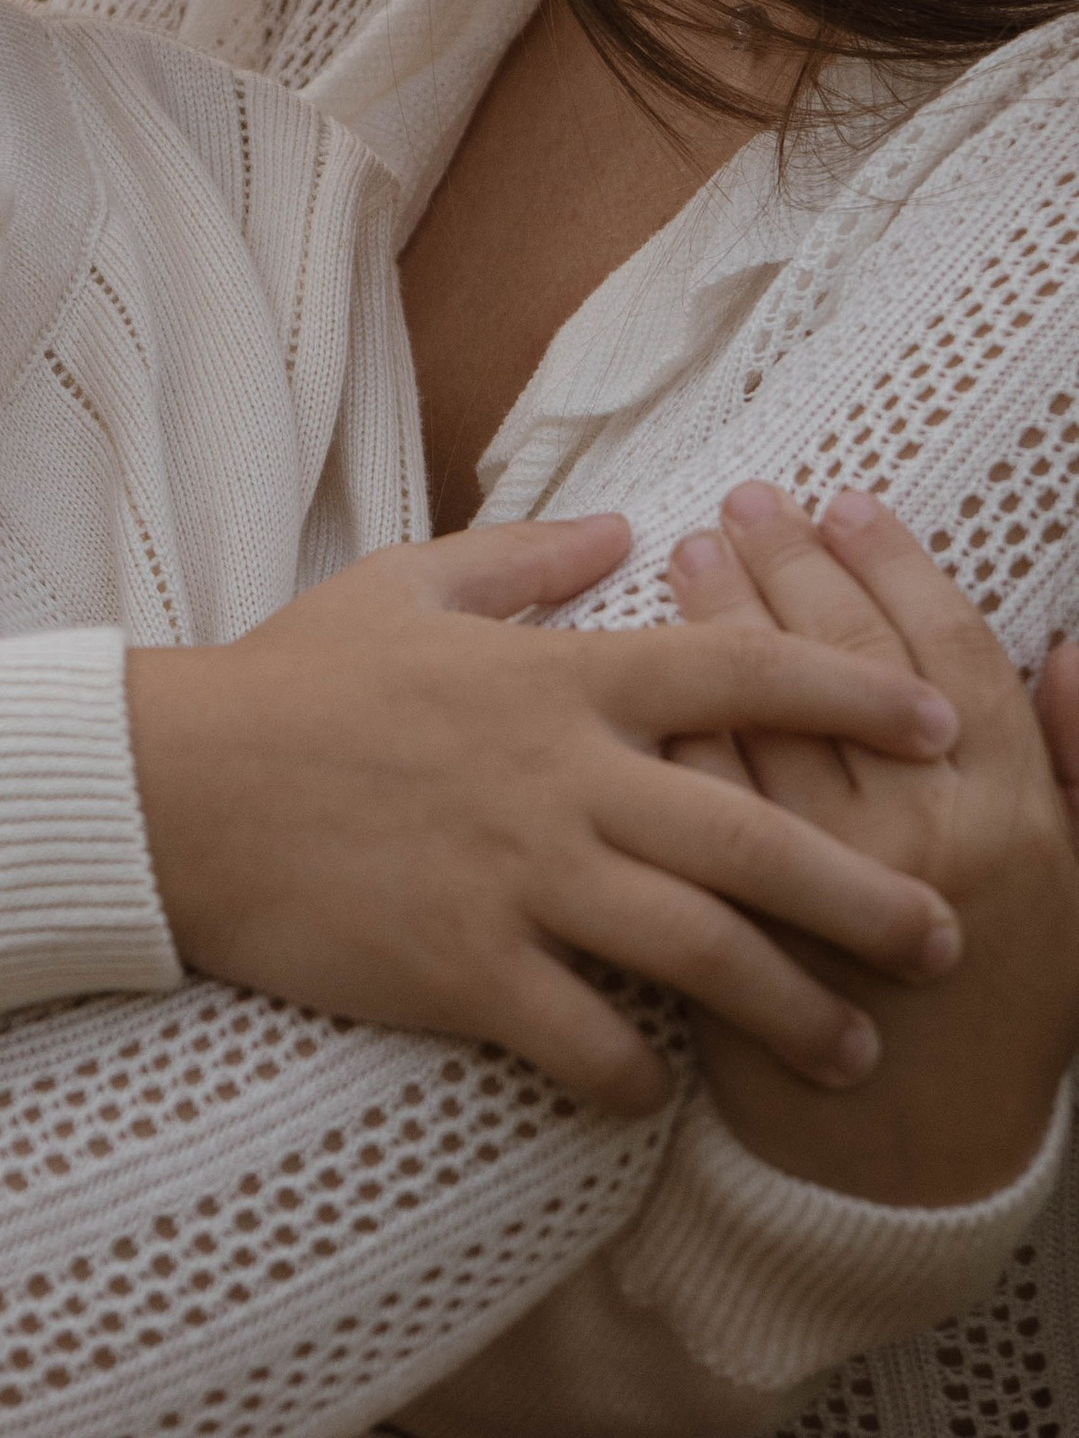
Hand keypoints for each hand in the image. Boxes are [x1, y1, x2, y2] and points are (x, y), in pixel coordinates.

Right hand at [126, 512, 963, 1117]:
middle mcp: (557, 777)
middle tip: (943, 933)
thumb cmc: (292, 678)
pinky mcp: (461, 966)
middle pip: (751, 837)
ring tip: (854, 1050)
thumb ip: (528, 558)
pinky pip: (584, 1037)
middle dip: (865, 891)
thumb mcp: (408, 584)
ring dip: (791, 1007)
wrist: (176, 782)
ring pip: (696, 952)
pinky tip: (668, 1092)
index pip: (735, 675)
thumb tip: (626, 526)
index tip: (936, 723)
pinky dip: (638, 1074)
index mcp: (554, 679)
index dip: (849, 694)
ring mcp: (513, 877)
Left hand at [666, 486, 1078, 1201]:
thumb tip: (1069, 646)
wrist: (914, 1168)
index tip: (850, 503)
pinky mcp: (737, 922)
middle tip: (747, 502)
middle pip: (840, 662)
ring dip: (717, 622)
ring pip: (758, 716)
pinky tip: (635, 661)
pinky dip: (664, 722)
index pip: (944, 651)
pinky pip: (690, 798)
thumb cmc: (1005, 1016)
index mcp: (1010, 815)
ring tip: (689, 553)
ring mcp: (818, 884)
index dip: (896, 566)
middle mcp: (918, 838)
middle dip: (792, 565)